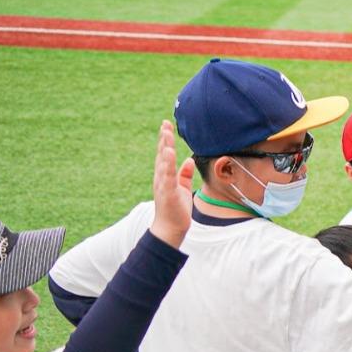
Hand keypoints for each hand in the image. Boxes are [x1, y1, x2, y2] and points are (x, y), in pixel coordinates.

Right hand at [150, 120, 194, 248]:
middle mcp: (161, 178)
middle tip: (165, 123)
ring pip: (163, 164)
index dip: (165, 139)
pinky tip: (169, 156)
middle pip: (162, 155)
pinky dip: (168, 166)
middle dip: (163, 139)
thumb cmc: (175, 209)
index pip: (164, 154)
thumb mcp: (182, 188)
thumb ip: (184, 174)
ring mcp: (163, 186)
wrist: (170, 228)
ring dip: (164, 149)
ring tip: (166, 135)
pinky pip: (168, 178)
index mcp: (165, 176)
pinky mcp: (168, 194)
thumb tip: (189, 160)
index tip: (167, 125)